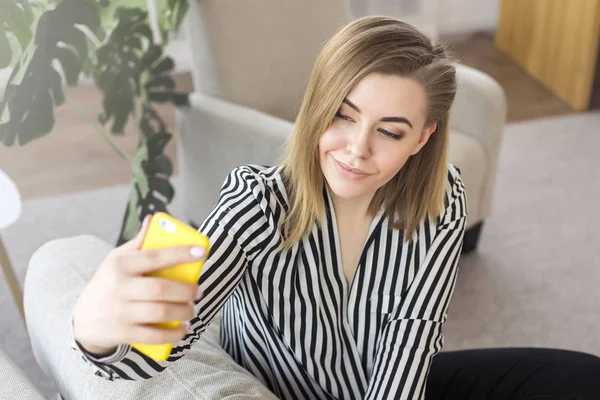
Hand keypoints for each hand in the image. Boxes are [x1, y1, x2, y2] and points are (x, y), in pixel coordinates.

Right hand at [73, 215, 205, 355]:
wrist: (83, 319)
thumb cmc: (108, 283)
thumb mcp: (116, 259)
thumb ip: (138, 242)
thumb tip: (154, 220)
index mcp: (120, 264)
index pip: (155, 257)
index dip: (180, 253)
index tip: (201, 251)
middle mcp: (119, 287)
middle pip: (161, 289)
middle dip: (186, 290)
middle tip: (199, 291)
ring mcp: (121, 312)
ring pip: (161, 312)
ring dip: (184, 312)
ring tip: (192, 309)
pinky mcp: (123, 333)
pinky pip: (154, 335)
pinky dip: (174, 333)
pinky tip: (184, 329)